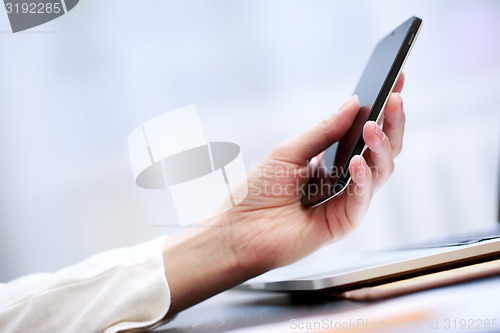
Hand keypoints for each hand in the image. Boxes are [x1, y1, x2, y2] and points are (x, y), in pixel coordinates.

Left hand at [163, 74, 405, 313]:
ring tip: (373, 127)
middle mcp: (344, 180)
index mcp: (332, 161)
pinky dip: (362, 181)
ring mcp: (346, 202)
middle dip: (391, 125)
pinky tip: (356, 164)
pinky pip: (361, 200)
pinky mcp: (343, 223)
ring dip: (379, 148)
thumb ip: (323, 131)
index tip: (397, 80)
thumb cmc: (258, 190)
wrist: (238, 229)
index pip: (365, 134)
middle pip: (380, 152)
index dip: (383, 110)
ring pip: (380, 173)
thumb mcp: (289, 151)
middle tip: (395, 100)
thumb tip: (354, 103)